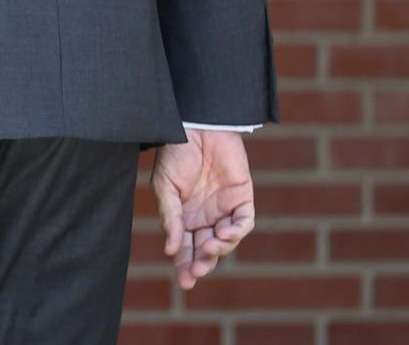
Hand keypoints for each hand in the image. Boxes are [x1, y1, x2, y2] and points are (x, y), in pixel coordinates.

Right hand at [150, 128, 255, 289]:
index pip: (185, 248)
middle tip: (197, 272)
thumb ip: (170, 218)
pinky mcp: (243, 198)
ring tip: (209, 246)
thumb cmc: (175, 153)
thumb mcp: (164, 187)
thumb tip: (171, 250)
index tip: (185, 282)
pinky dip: (236, 231)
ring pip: (227, 240)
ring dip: (219, 248)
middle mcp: (205, 216)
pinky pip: (244, 222)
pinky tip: (224, 233)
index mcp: (183, 216)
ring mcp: (224, 208)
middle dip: (203, 263)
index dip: (184, 265)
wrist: (196, 125)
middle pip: (206, 249)